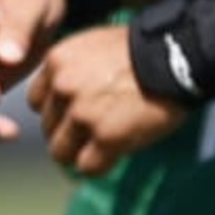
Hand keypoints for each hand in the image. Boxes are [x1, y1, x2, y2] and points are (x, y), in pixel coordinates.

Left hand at [23, 25, 187, 176]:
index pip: (37, 101)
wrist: (178, 56)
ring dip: (78, 154)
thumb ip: (72, 71)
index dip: (57, 111)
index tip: (75, 113)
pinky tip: (112, 158)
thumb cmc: (142, 52)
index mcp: (56, 63)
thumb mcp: (93, 48)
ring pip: (61, 152)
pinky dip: (98, 167)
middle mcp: (63, 88)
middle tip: (91, 135)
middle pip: (47, 127)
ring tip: (99, 150)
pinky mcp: (107, 137)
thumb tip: (63, 100)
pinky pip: (87, 167)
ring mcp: (83, 113)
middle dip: (66, 134)